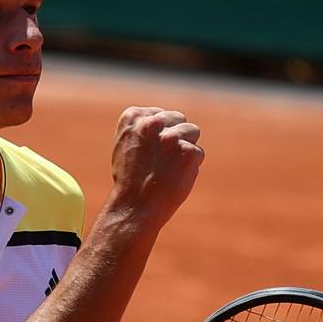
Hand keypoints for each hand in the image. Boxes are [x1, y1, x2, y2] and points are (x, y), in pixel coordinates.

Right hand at [104, 106, 203, 233]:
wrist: (134, 208)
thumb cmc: (129, 179)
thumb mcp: (125, 144)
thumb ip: (141, 127)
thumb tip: (160, 116)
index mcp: (133, 117)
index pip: (160, 113)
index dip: (159, 133)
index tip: (149, 152)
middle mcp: (152, 123)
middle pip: (178, 118)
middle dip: (175, 136)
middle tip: (161, 161)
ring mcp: (171, 138)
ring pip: (192, 131)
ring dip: (185, 149)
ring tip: (168, 168)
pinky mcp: (188, 152)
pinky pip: (198, 153)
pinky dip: (190, 167)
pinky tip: (175, 178)